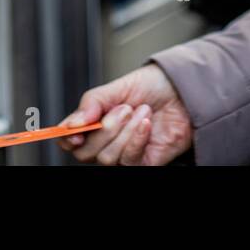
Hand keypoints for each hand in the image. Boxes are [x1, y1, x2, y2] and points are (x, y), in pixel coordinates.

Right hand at [57, 64, 192, 164]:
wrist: (182, 91)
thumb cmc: (151, 87)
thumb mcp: (117, 87)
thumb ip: (92, 103)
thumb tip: (72, 123)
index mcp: (93, 123)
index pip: (68, 140)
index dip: (66, 138)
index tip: (74, 131)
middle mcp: (104, 142)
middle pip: (85, 153)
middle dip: (105, 128)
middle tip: (124, 108)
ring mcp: (123, 154)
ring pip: (107, 158)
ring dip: (125, 131)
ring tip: (141, 111)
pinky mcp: (142, 163)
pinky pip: (129, 162)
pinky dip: (137, 139)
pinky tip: (146, 123)